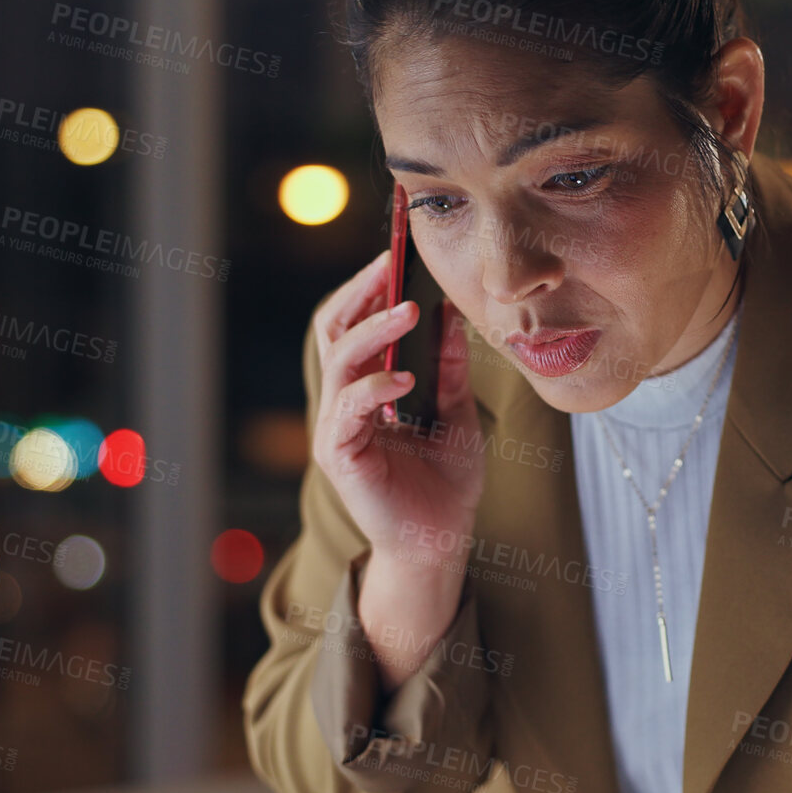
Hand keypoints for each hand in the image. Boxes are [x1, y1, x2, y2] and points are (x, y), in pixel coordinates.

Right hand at [311, 246, 484, 686]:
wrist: (441, 543)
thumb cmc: (445, 485)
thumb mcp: (457, 414)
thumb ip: (449, 368)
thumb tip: (455, 315)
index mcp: (366, 388)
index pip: (356, 323)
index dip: (369, 286)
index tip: (395, 249)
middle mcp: (343, 403)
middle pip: (335, 329)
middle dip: (361, 291)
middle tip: (391, 262)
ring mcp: (336, 429)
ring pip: (340, 361)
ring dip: (374, 329)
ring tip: (409, 308)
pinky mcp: (340, 456)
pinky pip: (349, 410)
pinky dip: (375, 387)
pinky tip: (405, 377)